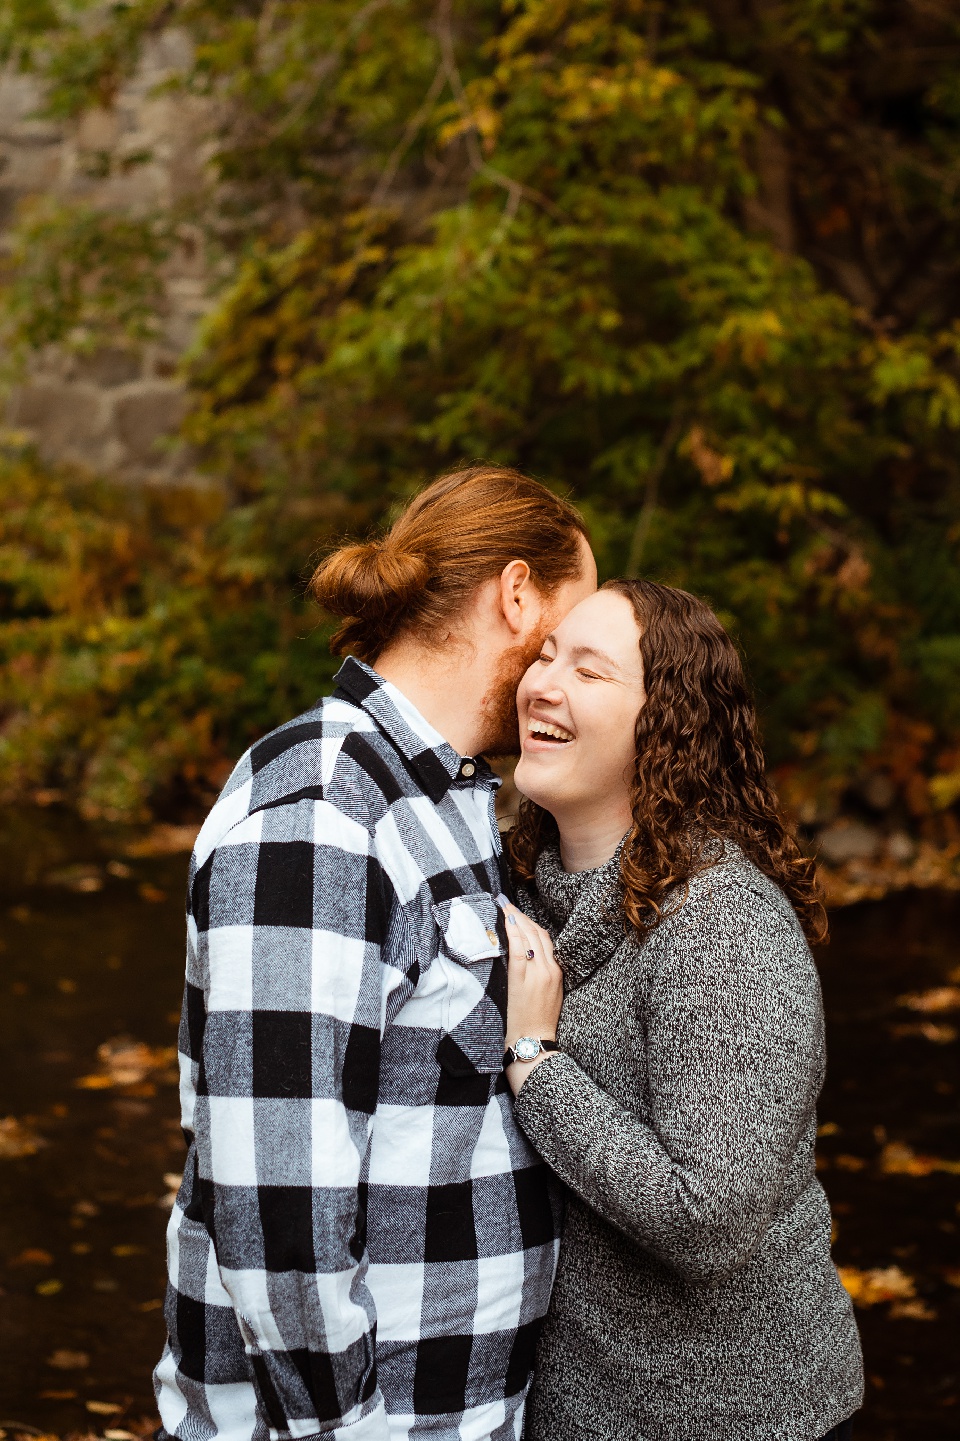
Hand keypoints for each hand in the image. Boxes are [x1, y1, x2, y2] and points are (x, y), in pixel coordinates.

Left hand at [499, 896, 563, 1094]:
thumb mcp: (549, 993)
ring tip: (504, 907)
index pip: (545, 938)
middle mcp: (550, 969)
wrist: (534, 1040)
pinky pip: (519, 950)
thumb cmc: (538, 1020)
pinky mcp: (523, 979)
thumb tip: (527, 954)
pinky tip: (505, 923)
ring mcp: (538, 973)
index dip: (531, 922)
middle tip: (507, 903)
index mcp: (558, 971)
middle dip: (522, 916)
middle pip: (538, 934)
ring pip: (529, 938)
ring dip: (516, 919)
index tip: (518, 911)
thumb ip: (543, 972)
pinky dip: (513, 934)